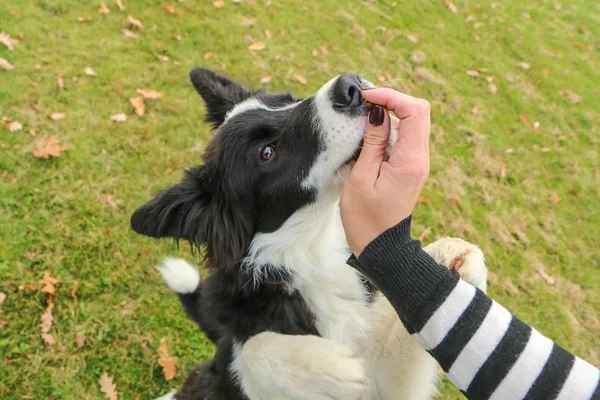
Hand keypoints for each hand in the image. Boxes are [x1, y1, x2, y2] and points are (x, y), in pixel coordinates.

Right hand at [340, 88, 430, 255]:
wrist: (379, 246)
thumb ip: (373, 141)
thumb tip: (378, 112)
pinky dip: (391, 126)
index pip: (415, 111)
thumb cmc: (365, 218)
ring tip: (364, 114)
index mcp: (411, 161)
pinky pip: (406, 136)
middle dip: (392, 100)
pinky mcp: (410, 166)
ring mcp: (417, 162)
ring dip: (391, 112)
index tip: (367, 97)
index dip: (392, 96)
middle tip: (365, 103)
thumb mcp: (361, 177)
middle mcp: (420, 159)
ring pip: (413, 122)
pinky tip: (370, 131)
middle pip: (418, 112)